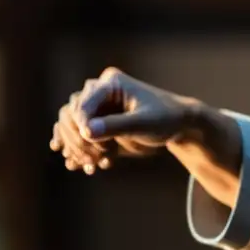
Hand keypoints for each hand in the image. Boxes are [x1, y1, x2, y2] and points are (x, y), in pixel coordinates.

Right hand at [51, 67, 206, 173]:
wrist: (178, 123)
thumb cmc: (166, 117)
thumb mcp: (144, 122)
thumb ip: (117, 125)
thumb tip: (87, 131)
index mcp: (110, 83)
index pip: (83, 103)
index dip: (81, 125)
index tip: (90, 144)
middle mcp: (100, 92)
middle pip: (71, 112)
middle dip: (77, 137)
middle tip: (89, 159)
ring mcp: (99, 107)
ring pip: (72, 124)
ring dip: (76, 146)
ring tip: (89, 165)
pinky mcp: (100, 122)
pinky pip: (81, 134)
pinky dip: (80, 149)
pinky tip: (80, 166)